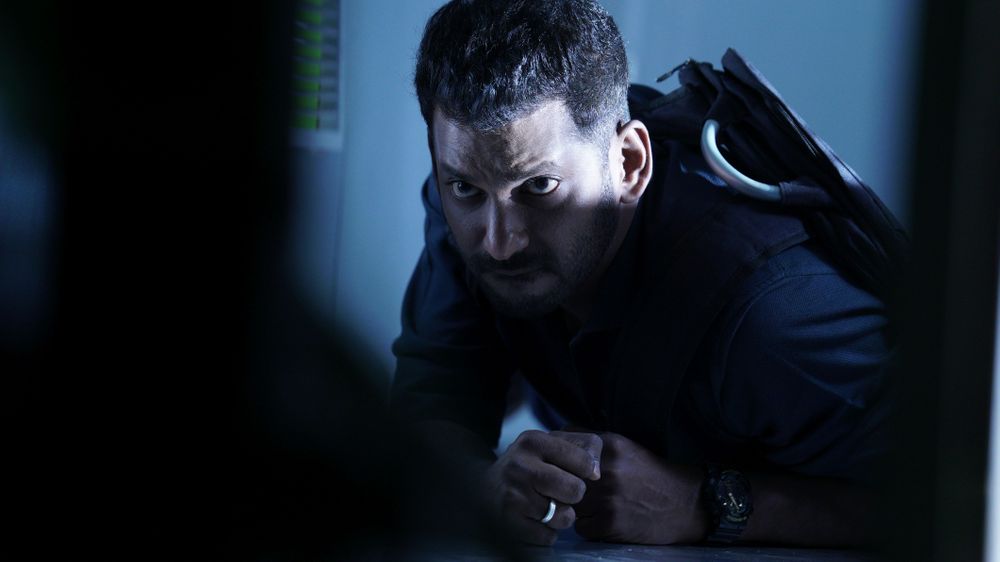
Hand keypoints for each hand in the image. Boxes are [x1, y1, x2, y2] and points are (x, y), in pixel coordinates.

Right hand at [484, 430, 601, 545]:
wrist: (482, 488)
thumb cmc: (526, 466)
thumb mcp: (546, 445)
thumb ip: (579, 447)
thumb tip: (597, 470)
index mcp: (533, 441)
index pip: (583, 460)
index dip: (588, 471)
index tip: (579, 473)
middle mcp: (521, 466)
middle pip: (576, 489)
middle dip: (574, 495)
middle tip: (560, 492)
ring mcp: (514, 495)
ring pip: (564, 516)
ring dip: (562, 516)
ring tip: (548, 507)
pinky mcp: (509, 521)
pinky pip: (548, 536)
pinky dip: (547, 533)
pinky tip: (535, 520)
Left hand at [573, 431, 707, 543]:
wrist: (686, 503)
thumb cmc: (652, 475)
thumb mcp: (625, 448)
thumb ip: (594, 445)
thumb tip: (558, 440)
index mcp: (607, 445)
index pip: (564, 443)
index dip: (560, 454)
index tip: (563, 462)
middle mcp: (604, 468)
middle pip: (563, 476)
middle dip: (567, 483)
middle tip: (579, 489)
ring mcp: (607, 497)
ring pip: (570, 503)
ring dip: (578, 507)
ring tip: (597, 506)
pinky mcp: (610, 522)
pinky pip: (581, 527)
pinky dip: (590, 527)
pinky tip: (606, 521)